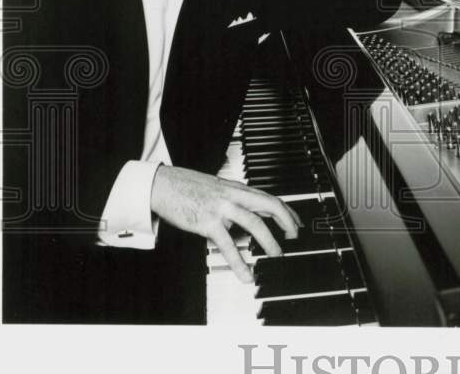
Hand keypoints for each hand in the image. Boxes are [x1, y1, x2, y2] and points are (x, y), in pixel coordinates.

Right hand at [150, 165, 300, 282]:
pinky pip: (227, 244)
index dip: (287, 211)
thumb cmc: (188, 187)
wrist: (162, 184)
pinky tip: (245, 275)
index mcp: (238, 188)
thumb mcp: (218, 188)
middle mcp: (234, 195)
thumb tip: (249, 213)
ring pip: (254, 223)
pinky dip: (239, 262)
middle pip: (271, 205)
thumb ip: (235, 199)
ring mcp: (221, 208)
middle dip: (288, 222)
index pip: (270, 198)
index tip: (296, 224)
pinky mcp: (207, 222)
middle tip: (295, 239)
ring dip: (270, 242)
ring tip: (277, 257)